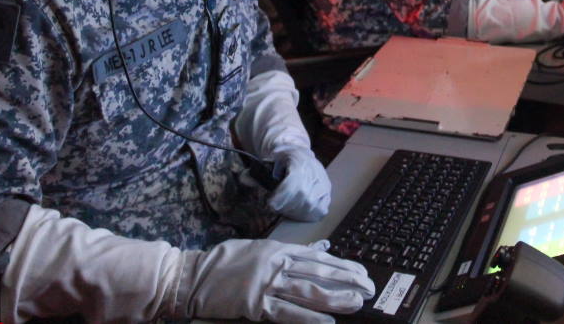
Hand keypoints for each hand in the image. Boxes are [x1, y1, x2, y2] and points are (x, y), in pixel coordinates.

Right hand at [182, 238, 374, 322]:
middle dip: (348, 280)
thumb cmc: (226, 262)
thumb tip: (322, 247)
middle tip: (369, 287)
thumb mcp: (261, 247)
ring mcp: (266, 284)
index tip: (362, 271)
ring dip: (336, 298)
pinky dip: (309, 319)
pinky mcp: (256, 305)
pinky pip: (288, 313)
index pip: (318, 257)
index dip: (343, 265)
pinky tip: (327, 323)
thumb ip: (292, 250)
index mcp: (278, 248)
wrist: (194, 274)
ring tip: (356, 303)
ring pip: (309, 291)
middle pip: (319, 272)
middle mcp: (276, 263)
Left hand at [269, 147, 331, 221]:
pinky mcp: (327, 194)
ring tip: (286, 208)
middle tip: (276, 206)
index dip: (282, 197)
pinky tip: (298, 211)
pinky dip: (308, 215)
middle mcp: (316, 175)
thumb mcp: (273, 159)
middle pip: (303, 198)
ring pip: (312, 207)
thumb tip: (248, 179)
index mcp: (301, 163)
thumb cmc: (285, 158)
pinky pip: (320, 211)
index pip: (294, 185)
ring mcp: (324, 185)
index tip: (270, 203)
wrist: (302, 154)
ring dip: (295, 212)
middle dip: (286, 206)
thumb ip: (262, 170)